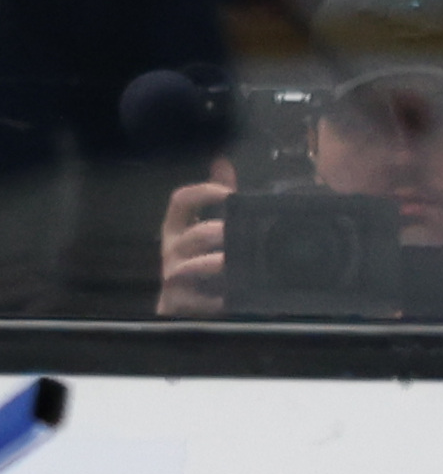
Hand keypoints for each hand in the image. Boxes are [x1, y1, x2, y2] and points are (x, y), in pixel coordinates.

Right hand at [157, 157, 236, 316]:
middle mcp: (172, 251)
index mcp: (179, 229)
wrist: (186, 312)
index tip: (229, 192)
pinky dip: (211, 300)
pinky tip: (229, 298)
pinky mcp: (177, 306)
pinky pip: (191, 302)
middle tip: (239, 233)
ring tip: (233, 263)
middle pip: (191, 234)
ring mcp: (173, 280)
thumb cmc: (202, 266)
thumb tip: (222, 161)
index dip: (203, 192)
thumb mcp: (209, 229)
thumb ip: (220, 197)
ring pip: (187, 267)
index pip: (181, 201)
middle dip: (216, 231)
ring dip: (213, 263)